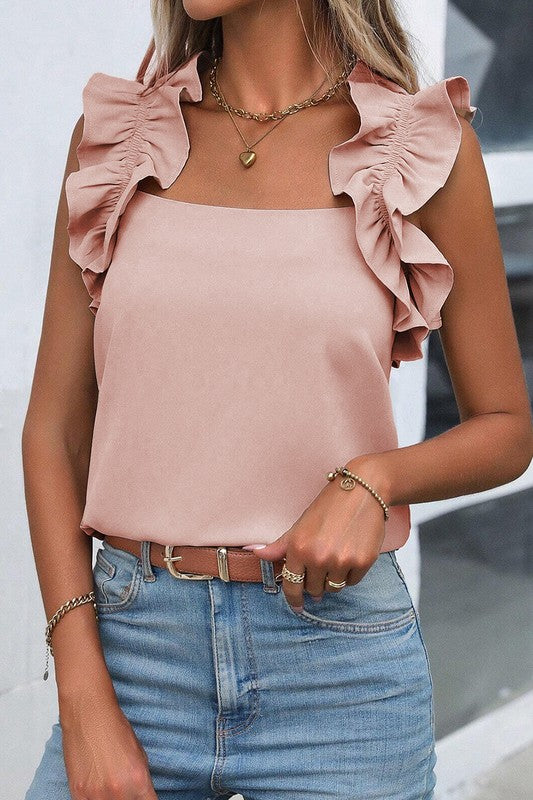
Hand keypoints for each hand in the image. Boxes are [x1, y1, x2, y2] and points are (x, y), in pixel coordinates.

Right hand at [59, 682, 157, 798]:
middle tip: (127, 789)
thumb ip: (141, 781)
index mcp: (139, 781)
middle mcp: (119, 792)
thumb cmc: (115, 729)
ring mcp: (96, 795)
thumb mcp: (139, 756)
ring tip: (109, 786)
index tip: (143, 798)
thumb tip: (142, 796)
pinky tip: (96, 790)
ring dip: (111, 799)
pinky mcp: (78, 794)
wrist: (89, 715)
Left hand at [245, 457, 389, 612]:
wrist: (362, 491)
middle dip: (315, 582)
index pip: (292, 586)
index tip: (297, 606)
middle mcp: (318, 558)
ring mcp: (341, 561)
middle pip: (314, 590)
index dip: (294, 599)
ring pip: (334, 588)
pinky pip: (352, 582)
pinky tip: (350, 554)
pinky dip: (350, 574)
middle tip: (321, 566)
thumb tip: (254, 553)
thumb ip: (279, 546)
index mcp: (298, 549)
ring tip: (335, 558)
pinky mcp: (362, 562)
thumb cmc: (328, 507)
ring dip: (332, 579)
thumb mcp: (299, 526)